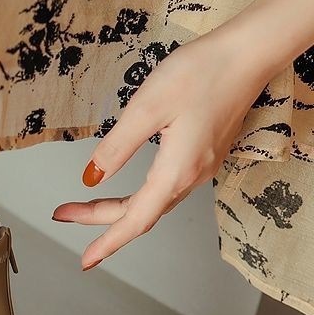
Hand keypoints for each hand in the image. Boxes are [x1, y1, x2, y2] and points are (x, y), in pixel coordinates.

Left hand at [51, 30, 273, 270]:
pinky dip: (137, 197)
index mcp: (176, 171)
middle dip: (97, 217)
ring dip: (114, 208)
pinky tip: (122, 191)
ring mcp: (200, 168)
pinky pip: (164, 189)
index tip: (86, 261)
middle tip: (63, 213)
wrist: (251, 52)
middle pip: (138, 213)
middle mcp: (191, 177)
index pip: (135, 220)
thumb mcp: (148, 107)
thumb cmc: (203, 72)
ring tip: (82, 205)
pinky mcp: (203, 156)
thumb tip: (91, 178)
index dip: (108, 243)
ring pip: (150, 202)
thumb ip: (116, 147)